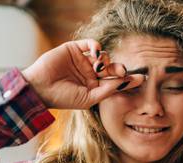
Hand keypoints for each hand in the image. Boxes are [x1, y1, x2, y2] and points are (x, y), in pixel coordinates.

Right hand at [22, 39, 144, 109]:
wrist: (41, 88)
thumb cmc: (63, 97)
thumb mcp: (89, 98)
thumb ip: (107, 90)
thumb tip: (125, 82)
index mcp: (94, 86)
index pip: (115, 81)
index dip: (128, 80)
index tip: (141, 79)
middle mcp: (90, 73)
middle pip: (111, 68)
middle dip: (119, 69)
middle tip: (123, 70)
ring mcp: (83, 61)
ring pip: (103, 55)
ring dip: (105, 60)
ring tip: (99, 67)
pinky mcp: (75, 49)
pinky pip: (91, 44)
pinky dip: (97, 47)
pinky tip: (96, 54)